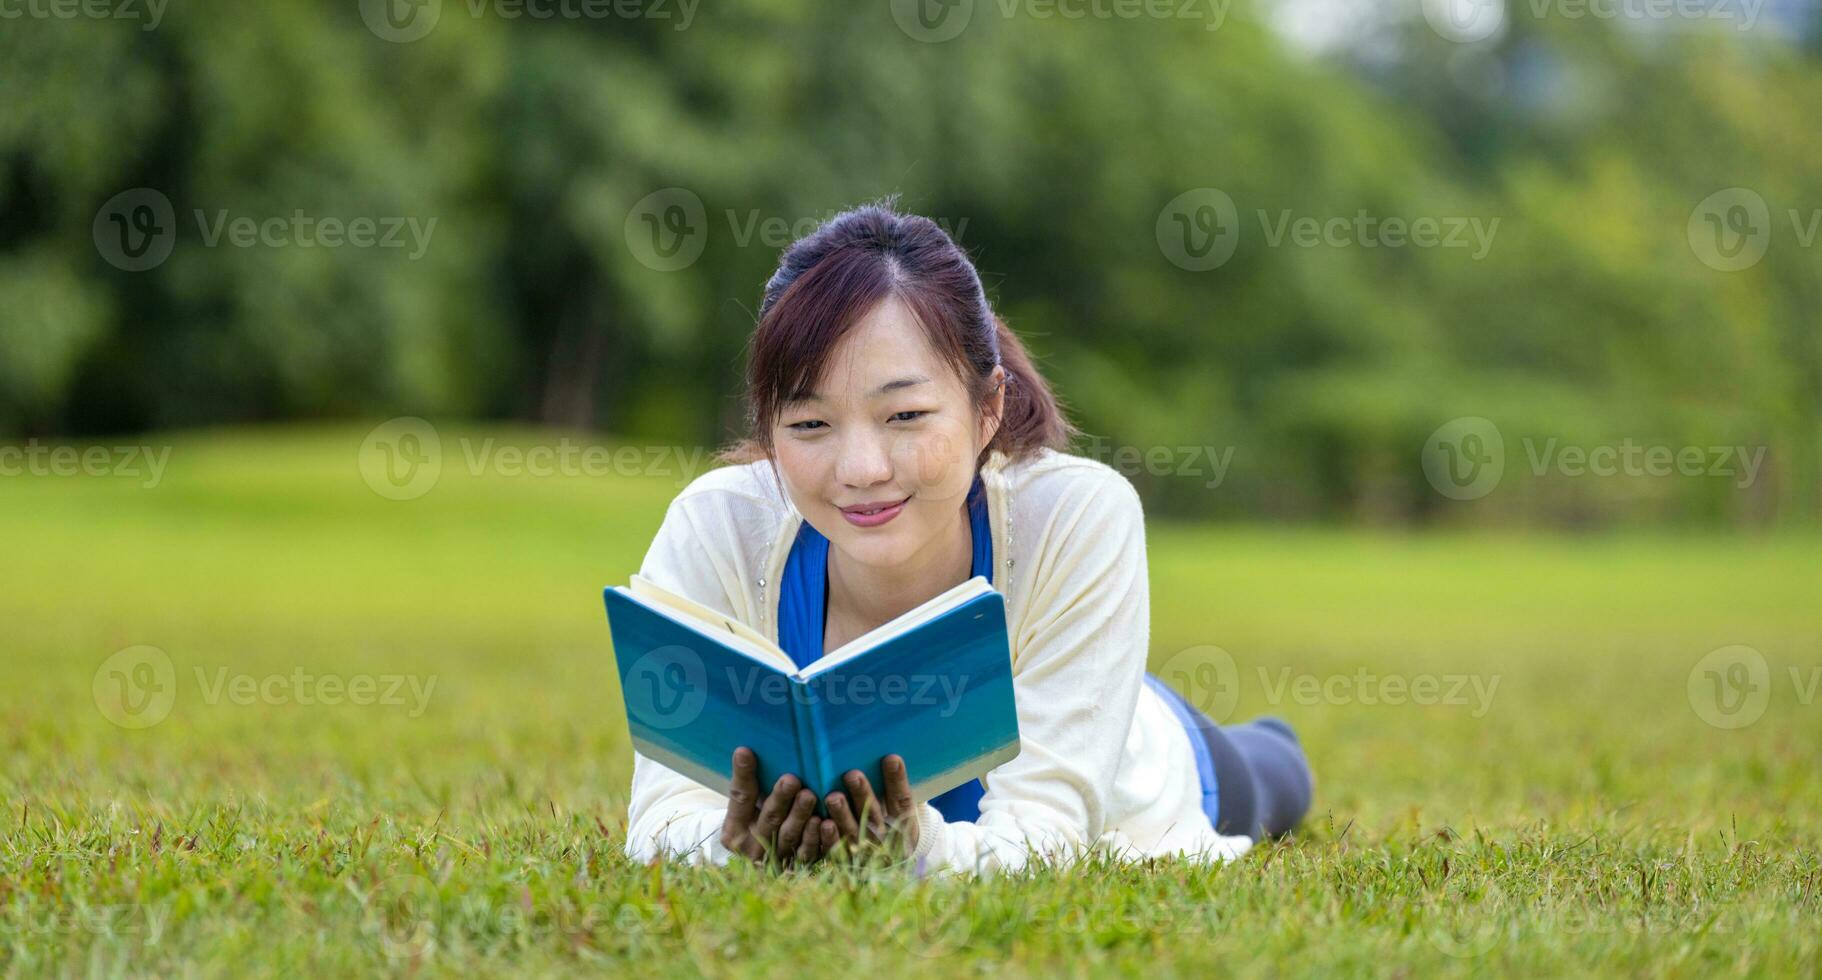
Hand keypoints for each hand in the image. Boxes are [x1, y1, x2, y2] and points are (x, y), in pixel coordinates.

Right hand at [720, 747, 836, 869]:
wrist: (767, 857)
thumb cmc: (759, 820)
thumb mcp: (747, 806)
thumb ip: (748, 783)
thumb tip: (744, 749)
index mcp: (735, 831)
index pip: (740, 799)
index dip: (744, 776)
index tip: (746, 751)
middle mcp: (753, 847)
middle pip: (768, 819)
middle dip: (780, 799)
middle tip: (791, 779)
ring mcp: (776, 859)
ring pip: (789, 836)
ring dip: (799, 816)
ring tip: (809, 796)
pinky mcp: (799, 866)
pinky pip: (808, 853)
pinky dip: (816, 838)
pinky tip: (825, 822)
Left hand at [825, 754, 920, 858]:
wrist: (885, 860)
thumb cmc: (888, 819)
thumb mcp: (897, 807)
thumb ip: (893, 786)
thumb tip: (887, 753)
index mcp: (904, 824)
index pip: (903, 801)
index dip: (897, 781)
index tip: (891, 758)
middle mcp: (886, 839)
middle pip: (875, 817)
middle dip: (863, 795)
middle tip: (851, 774)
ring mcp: (866, 852)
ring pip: (854, 833)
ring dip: (843, 815)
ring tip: (832, 797)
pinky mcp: (846, 861)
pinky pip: (837, 852)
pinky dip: (830, 839)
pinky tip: (822, 824)